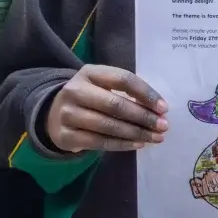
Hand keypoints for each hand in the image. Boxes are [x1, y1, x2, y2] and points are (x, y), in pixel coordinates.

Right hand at [45, 65, 168, 153]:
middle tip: (163, 126)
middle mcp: (75, 90)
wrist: (54, 115)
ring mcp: (68, 113)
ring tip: (156, 138)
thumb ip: (125, 92)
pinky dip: (122, 144)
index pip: (122, 79)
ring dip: (136, 133)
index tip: (163, 107)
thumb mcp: (102, 86)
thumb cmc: (89, 98)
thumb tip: (158, 109)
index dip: (145, 93)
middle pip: (115, 104)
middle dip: (143, 116)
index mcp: (89, 72)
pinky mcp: (66, 135)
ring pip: (109, 125)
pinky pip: (100, 142)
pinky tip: (138, 144)